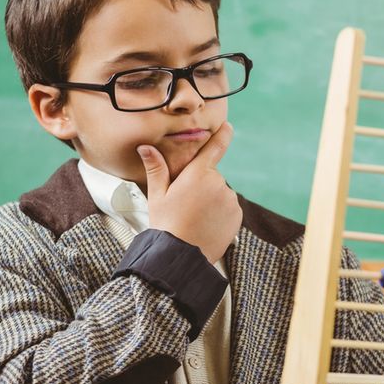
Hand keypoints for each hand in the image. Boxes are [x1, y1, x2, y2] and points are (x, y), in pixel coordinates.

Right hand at [136, 122, 241, 262]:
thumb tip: (145, 147)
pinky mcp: (237, 215)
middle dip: (201, 184)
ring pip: (220, 193)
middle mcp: (218, 184)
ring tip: (194, 218)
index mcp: (197, 175)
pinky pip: (228, 207)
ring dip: (210, 200)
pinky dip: (220, 213)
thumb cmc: (165, 225)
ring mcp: (230, 200)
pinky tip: (205, 224)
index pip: (215, 148)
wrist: (181, 257)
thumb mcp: (157, 196)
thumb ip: (156, 169)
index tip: (228, 126)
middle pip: (211, 176)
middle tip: (185, 204)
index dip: (223, 135)